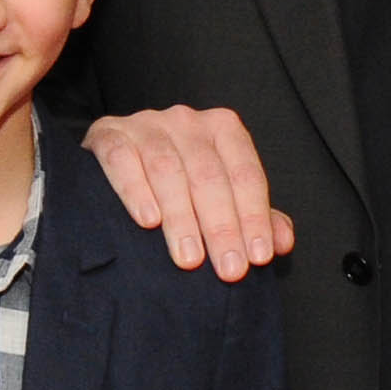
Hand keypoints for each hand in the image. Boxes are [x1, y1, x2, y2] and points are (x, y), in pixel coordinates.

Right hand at [83, 107, 294, 279]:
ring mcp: (145, 124)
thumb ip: (253, 216)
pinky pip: (121, 158)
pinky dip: (134, 189)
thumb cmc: (180, 180)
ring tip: (189, 259)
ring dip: (181, 218)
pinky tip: (148, 220)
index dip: (253, 217)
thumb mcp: (222, 194)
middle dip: (221, 227)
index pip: (245, 174)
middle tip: (227, 269)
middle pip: (209, 175)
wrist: (119, 155)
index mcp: (222, 128)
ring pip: (167, 170)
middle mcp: (186, 120)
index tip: (256, 258)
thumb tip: (282, 242)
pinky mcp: (108, 133)